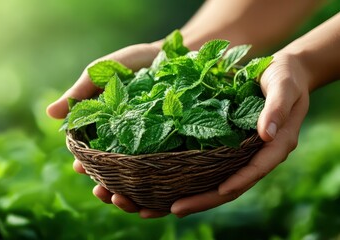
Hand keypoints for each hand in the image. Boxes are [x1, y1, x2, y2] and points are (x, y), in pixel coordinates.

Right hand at [46, 43, 169, 217]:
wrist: (173, 54)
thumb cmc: (131, 63)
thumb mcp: (102, 72)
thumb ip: (79, 93)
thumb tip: (49, 113)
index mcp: (103, 130)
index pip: (89, 155)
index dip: (84, 164)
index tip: (81, 168)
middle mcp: (123, 144)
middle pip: (111, 174)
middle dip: (105, 186)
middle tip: (103, 192)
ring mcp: (148, 149)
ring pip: (135, 181)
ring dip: (127, 195)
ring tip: (123, 199)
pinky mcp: (172, 151)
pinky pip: (165, 176)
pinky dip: (158, 192)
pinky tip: (157, 201)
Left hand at [170, 50, 310, 216]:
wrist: (282, 73)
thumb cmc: (285, 76)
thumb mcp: (284, 86)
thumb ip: (277, 108)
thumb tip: (266, 134)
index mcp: (276, 145)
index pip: (255, 170)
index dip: (238, 182)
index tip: (219, 192)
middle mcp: (258, 155)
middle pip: (232, 185)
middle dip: (205, 199)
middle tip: (175, 210)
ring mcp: (243, 153)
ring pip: (219, 181)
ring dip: (194, 194)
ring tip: (167, 205)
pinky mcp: (230, 146)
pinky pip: (212, 167)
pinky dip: (194, 177)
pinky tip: (171, 182)